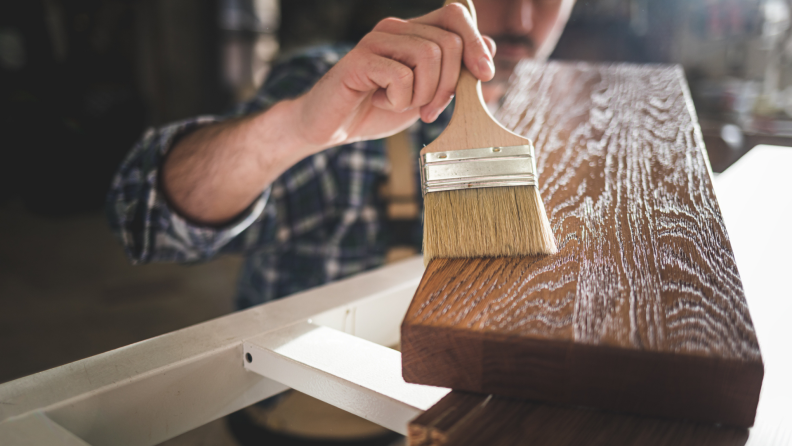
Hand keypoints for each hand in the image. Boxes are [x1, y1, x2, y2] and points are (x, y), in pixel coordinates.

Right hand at [293, 3, 496, 150]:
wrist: (333, 126)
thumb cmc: (378, 108)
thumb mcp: (426, 92)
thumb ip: (453, 71)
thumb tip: (488, 49)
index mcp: (414, 32)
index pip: (455, 16)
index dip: (476, 42)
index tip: (485, 74)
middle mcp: (396, 28)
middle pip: (448, 43)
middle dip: (448, 86)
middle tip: (429, 111)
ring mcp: (376, 41)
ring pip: (428, 57)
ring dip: (422, 95)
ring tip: (401, 105)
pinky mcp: (359, 60)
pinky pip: (401, 77)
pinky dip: (398, 101)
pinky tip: (381, 101)